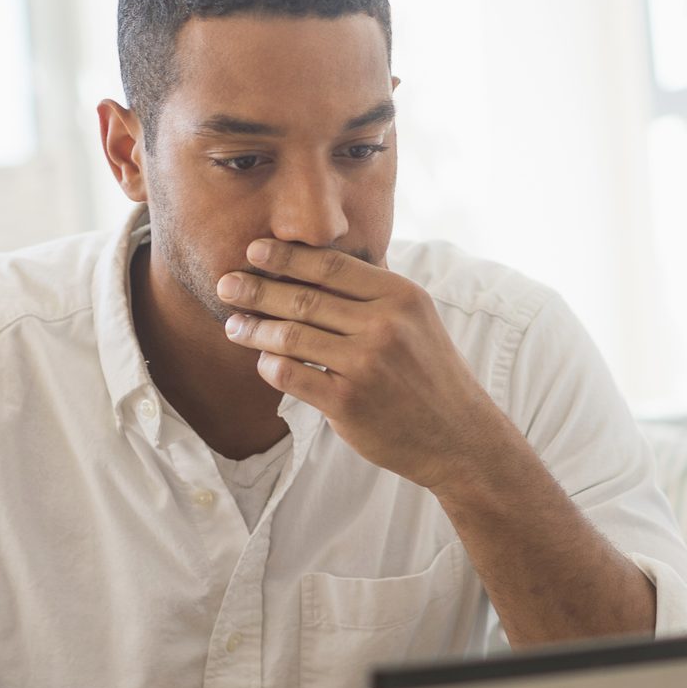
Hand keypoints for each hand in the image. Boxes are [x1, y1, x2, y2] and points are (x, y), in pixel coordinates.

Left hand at [217, 239, 523, 491]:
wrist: (459, 437)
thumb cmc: (429, 375)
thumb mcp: (416, 321)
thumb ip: (374, 294)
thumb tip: (315, 263)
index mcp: (401, 296)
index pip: (332, 266)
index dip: (287, 256)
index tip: (254, 250)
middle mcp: (385, 325)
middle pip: (304, 298)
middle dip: (257, 289)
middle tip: (227, 284)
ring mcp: (366, 364)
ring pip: (291, 336)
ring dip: (254, 329)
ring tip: (233, 326)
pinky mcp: (348, 402)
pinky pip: (291, 375)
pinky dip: (269, 365)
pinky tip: (263, 362)